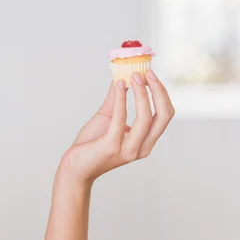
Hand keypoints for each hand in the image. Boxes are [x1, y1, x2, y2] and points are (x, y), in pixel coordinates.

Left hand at [59, 70, 174, 184]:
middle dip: (158, 91)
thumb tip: (120, 76)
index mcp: (146, 141)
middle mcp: (142, 147)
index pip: (165, 115)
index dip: (161, 92)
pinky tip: (117, 86)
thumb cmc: (91, 144)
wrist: (75, 167)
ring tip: (133, 76)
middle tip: (146, 72)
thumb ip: (115, 100)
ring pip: (145, 117)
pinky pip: (120, 119)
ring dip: (141, 93)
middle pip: (163, 115)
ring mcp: (129, 149)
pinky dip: (121, 99)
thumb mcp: (107, 118)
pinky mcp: (112, 147)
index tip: (150, 74)